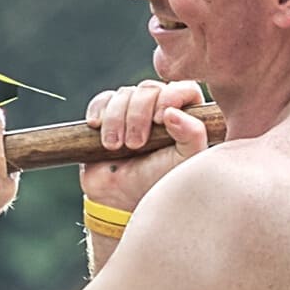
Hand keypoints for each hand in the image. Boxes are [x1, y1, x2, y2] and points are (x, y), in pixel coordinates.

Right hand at [79, 78, 218, 215]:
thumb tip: (172, 111)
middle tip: (135, 144)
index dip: (171, 96)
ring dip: (116, 119)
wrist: (120, 201)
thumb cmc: (159, 182)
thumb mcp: (185, 162)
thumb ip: (193, 135)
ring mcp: (133, 112)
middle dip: (138, 114)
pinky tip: (97, 127)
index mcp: (186, 117)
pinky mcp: (108, 116)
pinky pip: (102, 100)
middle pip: (149, 89)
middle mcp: (160, 110)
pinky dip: (99, 111)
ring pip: (125, 94)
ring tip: (116, 146)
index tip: (160, 118)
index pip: (184, 89)